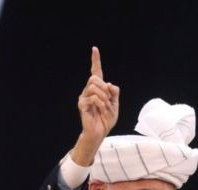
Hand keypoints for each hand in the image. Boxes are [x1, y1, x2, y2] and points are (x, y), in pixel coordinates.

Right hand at [71, 46, 119, 165]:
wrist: (100, 132)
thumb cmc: (106, 119)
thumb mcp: (115, 105)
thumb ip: (114, 93)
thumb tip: (110, 84)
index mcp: (97, 89)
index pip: (96, 72)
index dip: (95, 60)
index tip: (95, 49)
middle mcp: (88, 91)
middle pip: (95, 78)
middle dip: (105, 89)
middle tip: (108, 101)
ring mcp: (84, 97)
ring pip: (95, 87)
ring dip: (104, 98)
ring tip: (104, 109)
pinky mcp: (82, 104)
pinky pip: (94, 98)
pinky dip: (101, 105)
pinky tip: (99, 112)